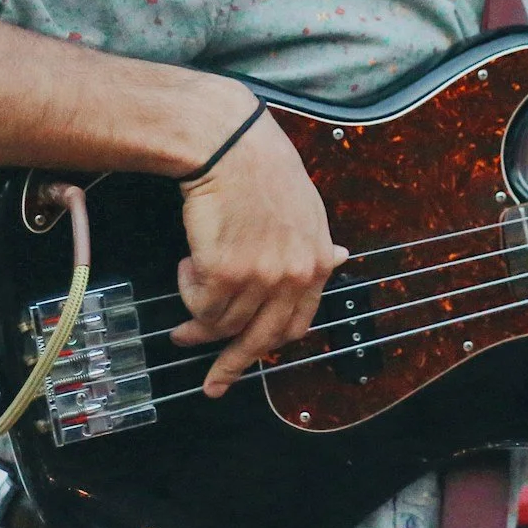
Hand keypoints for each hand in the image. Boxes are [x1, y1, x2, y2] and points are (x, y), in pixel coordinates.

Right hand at [169, 85, 345, 397]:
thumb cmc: (261, 167)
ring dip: (198, 317)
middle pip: (261, 341)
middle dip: (232, 366)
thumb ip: (317, 242)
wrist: (229, 144)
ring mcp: (259, 278)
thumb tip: (340, 258)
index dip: (270, 345)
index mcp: (316, 262)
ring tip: (187, 295)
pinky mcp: (224, 273)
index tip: (251, 359)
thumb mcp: (307, 206)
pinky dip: (188, 289)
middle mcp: (293, 276)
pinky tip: (188, 263)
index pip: (297, 325)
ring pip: (223, 324)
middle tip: (213, 383)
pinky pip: (200, 305)